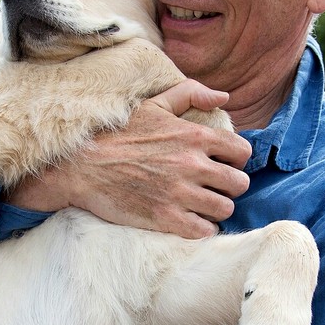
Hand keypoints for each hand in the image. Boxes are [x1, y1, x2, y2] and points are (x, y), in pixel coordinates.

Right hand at [6, 80, 251, 238]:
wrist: (82, 165)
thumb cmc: (118, 134)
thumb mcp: (154, 105)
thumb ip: (191, 93)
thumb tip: (223, 96)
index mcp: (194, 136)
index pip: (242, 152)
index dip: (235, 159)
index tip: (222, 164)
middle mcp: (193, 165)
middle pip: (239, 183)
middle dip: (229, 186)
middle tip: (213, 187)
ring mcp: (180, 193)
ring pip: (225, 209)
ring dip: (216, 208)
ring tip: (201, 205)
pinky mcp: (166, 219)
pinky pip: (204, 231)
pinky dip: (201, 228)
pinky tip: (189, 220)